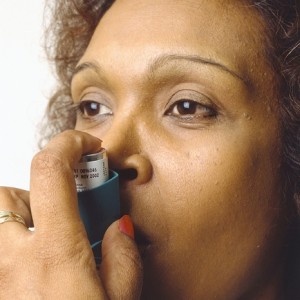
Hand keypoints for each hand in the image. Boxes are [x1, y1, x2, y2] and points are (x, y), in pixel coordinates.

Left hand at [0, 130, 142, 298]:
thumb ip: (124, 258)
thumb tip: (120, 229)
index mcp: (56, 253)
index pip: (51, 170)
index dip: (69, 144)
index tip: (88, 147)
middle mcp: (16, 260)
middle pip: (7, 194)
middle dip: (37, 189)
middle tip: (65, 207)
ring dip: (22, 219)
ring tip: (50, 238)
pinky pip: (1, 254)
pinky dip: (15, 248)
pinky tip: (38, 269)